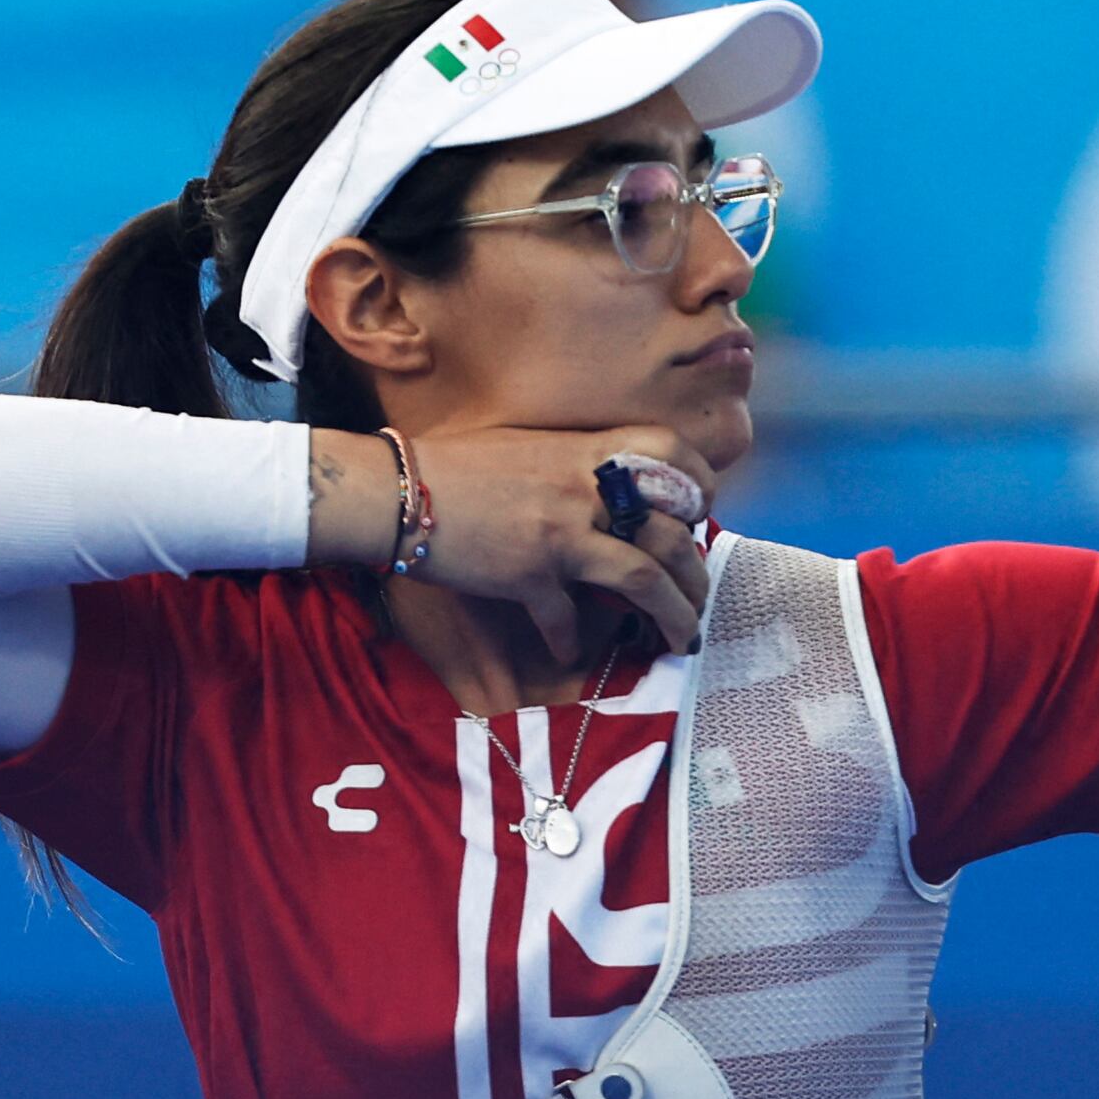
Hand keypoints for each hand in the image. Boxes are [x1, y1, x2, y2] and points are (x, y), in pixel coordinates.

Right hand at [328, 423, 714, 667]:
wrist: (396, 489)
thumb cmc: (456, 465)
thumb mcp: (530, 444)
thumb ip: (575, 463)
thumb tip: (611, 488)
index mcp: (586, 450)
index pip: (672, 453)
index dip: (700, 485)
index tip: (702, 514)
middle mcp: (584, 489)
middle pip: (671, 531)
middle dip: (697, 574)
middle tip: (700, 599)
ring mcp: (560, 534)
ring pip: (646, 579)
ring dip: (675, 617)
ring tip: (682, 642)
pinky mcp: (529, 575)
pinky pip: (569, 620)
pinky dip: (574, 642)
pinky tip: (573, 654)